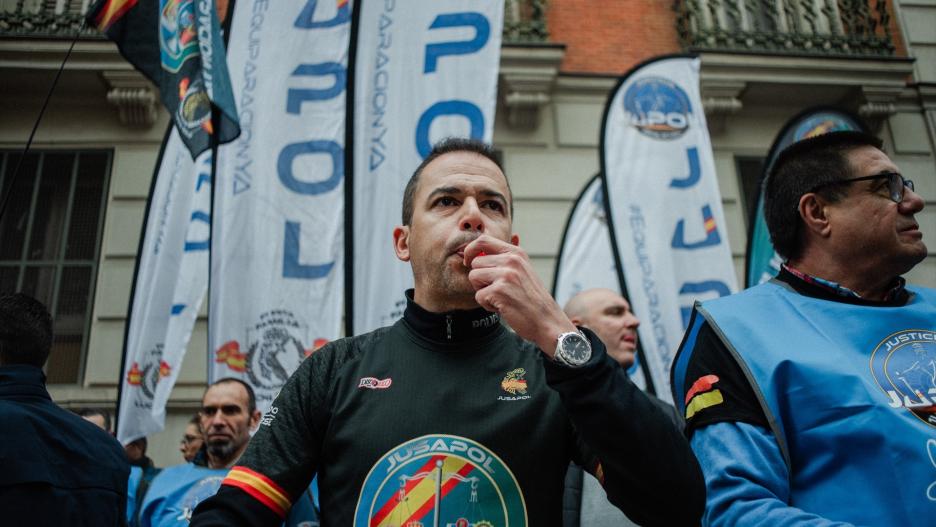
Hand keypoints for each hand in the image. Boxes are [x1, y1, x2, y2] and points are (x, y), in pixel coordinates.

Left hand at [464, 234, 576, 355]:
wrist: (547, 320)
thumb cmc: (532, 299)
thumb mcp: (522, 270)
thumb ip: (503, 259)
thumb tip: (477, 251)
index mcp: (516, 253)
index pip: (483, 240)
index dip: (470, 251)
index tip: (469, 262)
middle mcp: (511, 261)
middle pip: (475, 262)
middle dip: (479, 278)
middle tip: (495, 289)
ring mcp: (505, 275)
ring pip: (473, 277)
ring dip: (482, 291)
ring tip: (499, 297)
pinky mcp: (499, 291)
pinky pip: (478, 296)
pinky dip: (487, 305)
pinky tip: (503, 307)